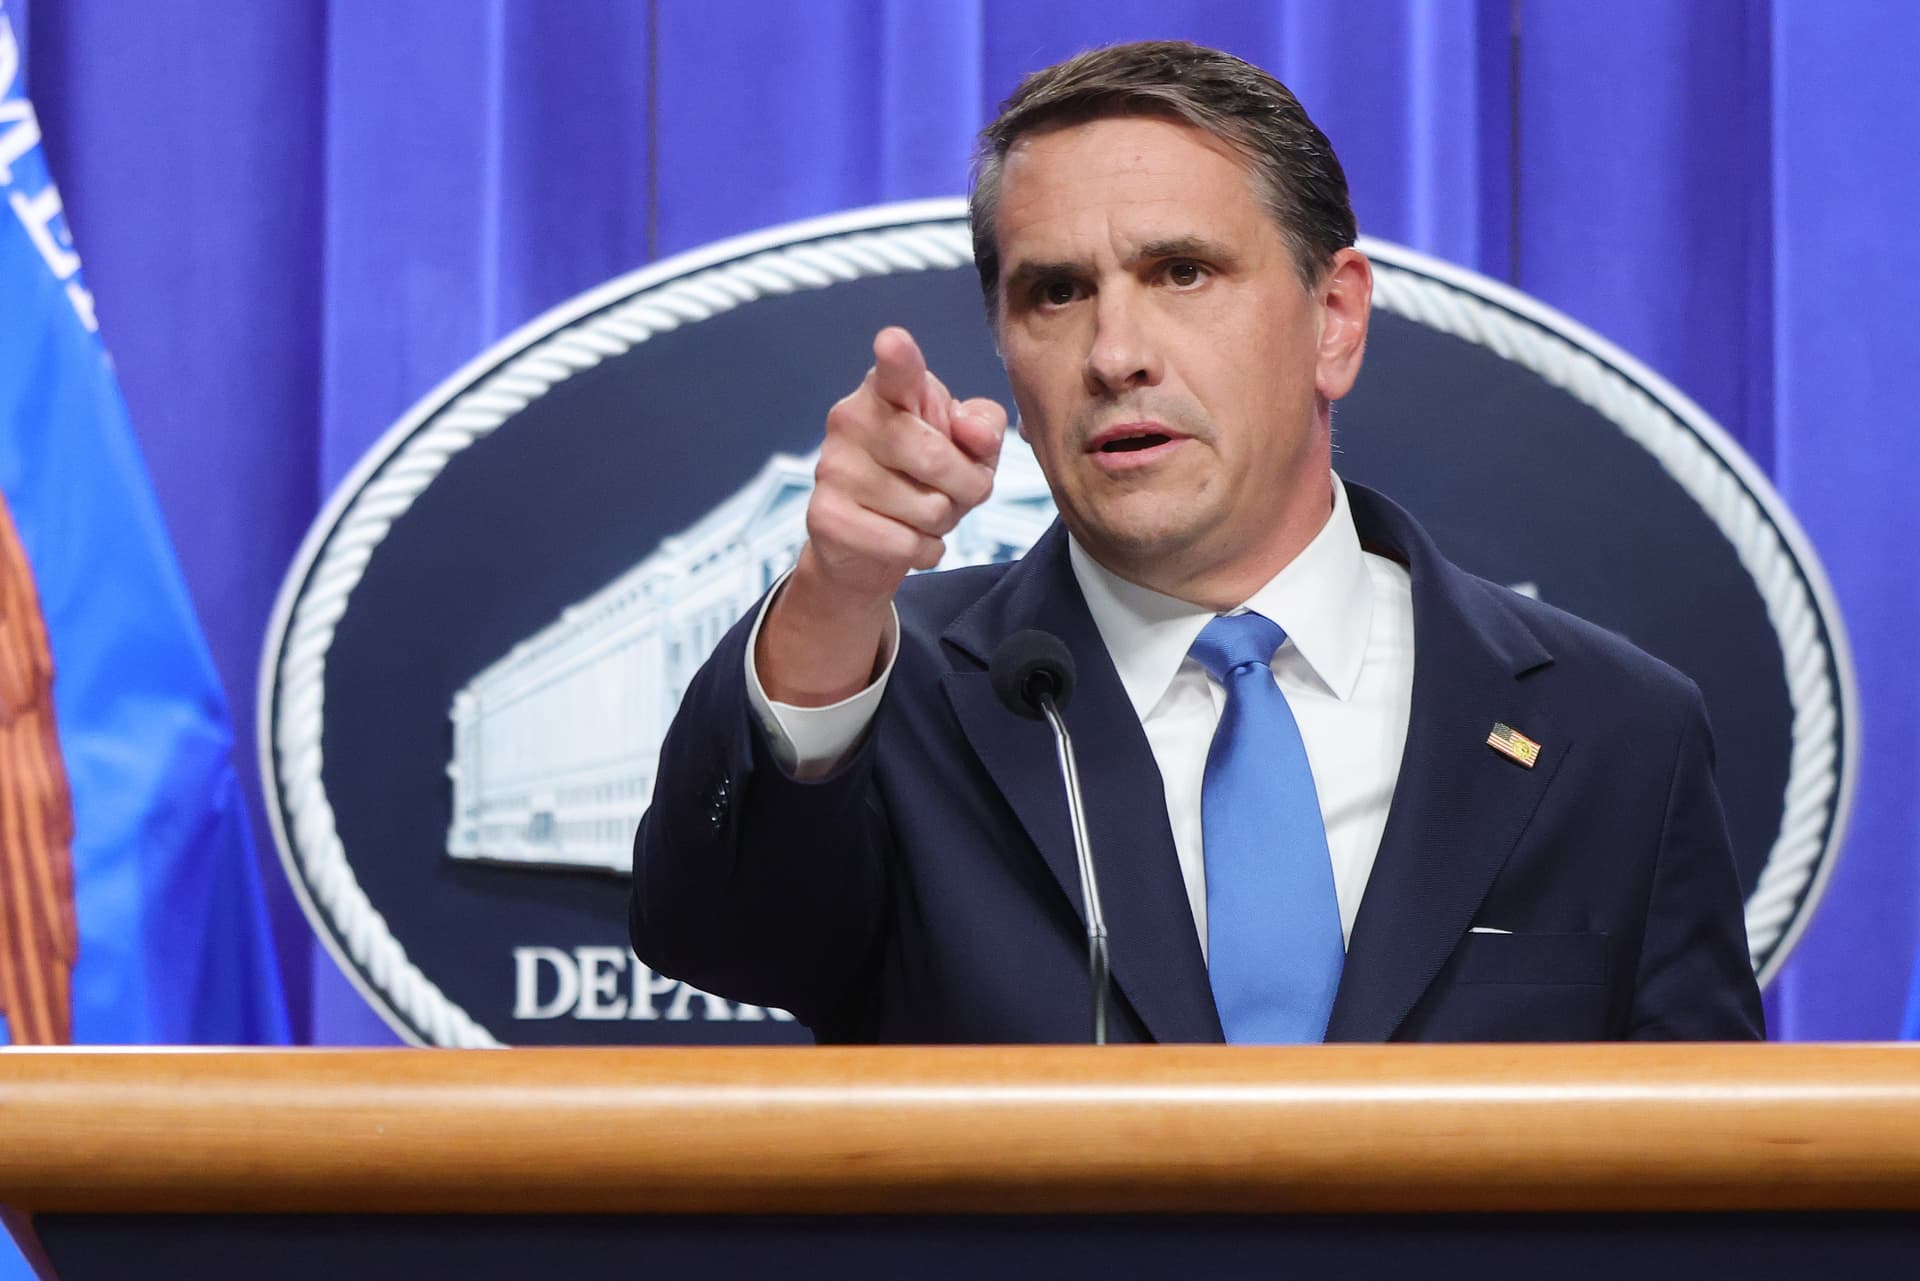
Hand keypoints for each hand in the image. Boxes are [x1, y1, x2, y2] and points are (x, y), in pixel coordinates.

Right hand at [758, 327, 1007, 704]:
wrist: (865, 546)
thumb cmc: (924, 481)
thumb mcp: (966, 449)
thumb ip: (982, 429)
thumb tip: (976, 434)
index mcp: (886, 390)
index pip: (896, 371)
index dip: (898, 357)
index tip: (894, 343)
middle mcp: (851, 419)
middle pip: (937, 457)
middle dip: (968, 486)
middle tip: (955, 492)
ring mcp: (833, 469)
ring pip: (930, 507)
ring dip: (944, 523)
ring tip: (923, 515)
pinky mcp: (827, 518)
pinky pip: (907, 544)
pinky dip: (924, 551)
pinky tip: (908, 541)